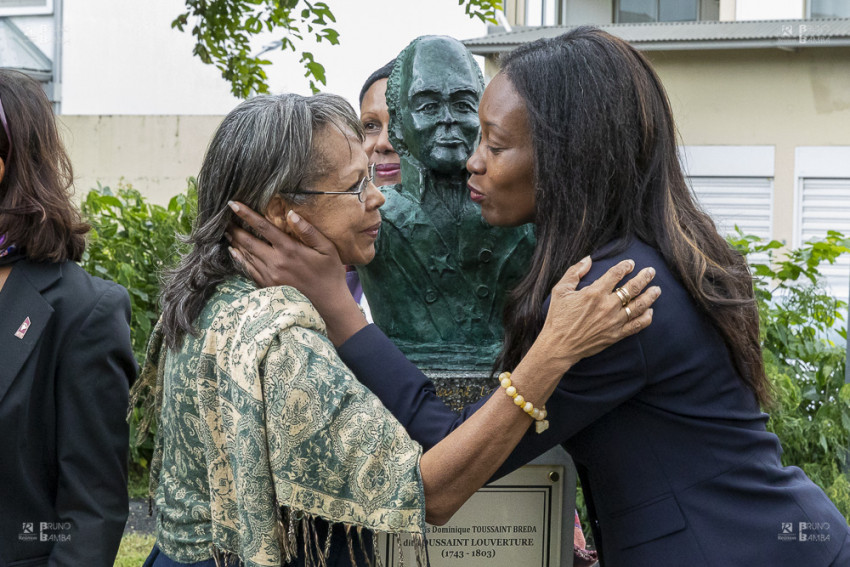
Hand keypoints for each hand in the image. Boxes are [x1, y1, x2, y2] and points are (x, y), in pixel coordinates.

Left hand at [226, 201, 345, 299]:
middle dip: (234, 228)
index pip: (263, 227)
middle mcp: (276, 262)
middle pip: (248, 241)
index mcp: (289, 250)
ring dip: (235, 242)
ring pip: (246, 255)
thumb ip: (309, 231)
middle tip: (222, 219)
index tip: (232, 204)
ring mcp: (270, 276)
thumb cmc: (330, 274)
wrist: (328, 304)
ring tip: (226, 232)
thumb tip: (291, 213)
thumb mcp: (327, 249)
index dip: (246, 214)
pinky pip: (248, 270)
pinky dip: (239, 259)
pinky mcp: (267, 287)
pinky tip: (235, 252)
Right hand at [533, 257, 659, 372]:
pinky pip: (637, 325)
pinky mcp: (616, 335)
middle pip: (633, 288)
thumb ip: (574, 272)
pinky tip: (650, 311)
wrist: (559, 346)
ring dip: (650, 296)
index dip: (625, 266)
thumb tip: (588, 259)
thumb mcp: (560, 291)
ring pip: (639, 306)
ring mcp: (614, 321)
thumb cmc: (558, 317)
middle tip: (651, 271)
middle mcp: (607, 306)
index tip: (630, 263)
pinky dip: (646, 318)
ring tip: (657, 289)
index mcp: (594, 293)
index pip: (616, 274)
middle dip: (644, 277)